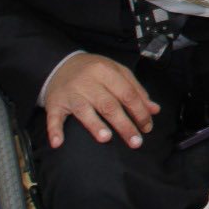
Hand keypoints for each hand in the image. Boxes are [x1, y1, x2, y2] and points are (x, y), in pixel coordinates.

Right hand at [44, 53, 159, 149]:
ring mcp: (70, 93)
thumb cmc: (94, 71)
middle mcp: (88, 82)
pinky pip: (54, 117)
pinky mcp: (54, 103)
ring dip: (94, 125)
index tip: (147, 128)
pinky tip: (58, 143)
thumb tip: (154, 110)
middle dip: (124, 124)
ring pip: (84, 110)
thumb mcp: (117, 72)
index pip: (127, 93)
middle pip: (109, 105)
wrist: (60, 64)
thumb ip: (136, 90)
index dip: (140, 111)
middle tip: (135, 142)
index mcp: (106, 71)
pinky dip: (54, 130)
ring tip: (106, 138)